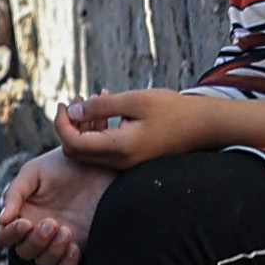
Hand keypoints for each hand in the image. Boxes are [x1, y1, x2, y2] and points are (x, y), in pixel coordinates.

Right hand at [0, 149, 104, 264]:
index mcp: (22, 213)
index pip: (4, 235)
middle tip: (52, 223)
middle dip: (36, 242)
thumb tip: (3, 219)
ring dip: (52, 251)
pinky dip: (66, 262)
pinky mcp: (78, 246)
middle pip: (23, 252)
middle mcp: (37, 230)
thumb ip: (14, 193)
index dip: (10, 234)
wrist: (101, 164)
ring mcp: (57, 240)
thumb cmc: (64, 164)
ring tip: (67, 230)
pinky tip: (74, 246)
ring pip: (43, 262)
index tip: (26, 224)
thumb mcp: (34, 172)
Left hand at [53, 89, 220, 172]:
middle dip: (68, 127)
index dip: (62, 123)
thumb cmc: (172, 109)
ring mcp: (125, 165)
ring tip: (90, 102)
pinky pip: (102, 152)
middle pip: (75, 153)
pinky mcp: (130, 161)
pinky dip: (96, 133)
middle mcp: (120, 162)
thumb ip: (101, 106)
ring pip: (87, 153)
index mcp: (120, 148)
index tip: (66, 102)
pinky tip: (105, 111)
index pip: (73, 143)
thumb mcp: (135, 100)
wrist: (202, 126)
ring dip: (82, 129)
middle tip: (75, 103)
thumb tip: (73, 110)